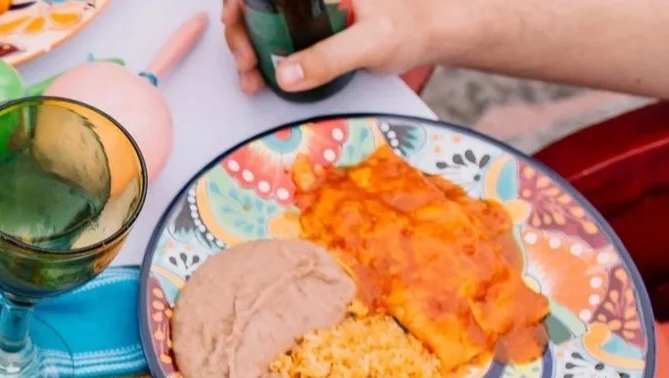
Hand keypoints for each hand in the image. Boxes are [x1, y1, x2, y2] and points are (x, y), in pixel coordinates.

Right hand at [221, 0, 448, 95]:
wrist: (433, 33)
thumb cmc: (411, 26)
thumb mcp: (371, 42)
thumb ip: (330, 57)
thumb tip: (284, 74)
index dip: (237, 1)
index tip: (235, 23)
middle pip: (252, 1)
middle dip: (238, 31)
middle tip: (247, 65)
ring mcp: (306, 6)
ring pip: (257, 19)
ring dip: (245, 47)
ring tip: (251, 79)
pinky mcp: (308, 25)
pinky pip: (272, 34)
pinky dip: (260, 56)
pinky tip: (261, 77)